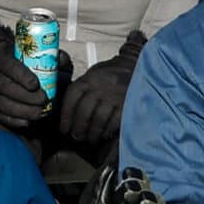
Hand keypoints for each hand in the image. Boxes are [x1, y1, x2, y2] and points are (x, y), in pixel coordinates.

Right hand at [0, 26, 49, 128]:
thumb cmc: (18, 58)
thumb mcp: (30, 51)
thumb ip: (48, 55)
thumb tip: (62, 61)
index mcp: (1, 59)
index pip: (9, 66)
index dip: (22, 76)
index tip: (35, 84)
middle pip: (5, 87)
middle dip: (25, 96)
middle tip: (43, 100)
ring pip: (1, 103)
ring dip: (21, 111)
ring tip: (39, 113)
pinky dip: (13, 120)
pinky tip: (27, 122)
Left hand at [57, 30, 141, 145]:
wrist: (139, 64)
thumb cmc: (112, 74)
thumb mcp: (94, 75)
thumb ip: (82, 89)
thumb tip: (67, 112)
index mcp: (89, 78)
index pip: (71, 99)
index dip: (65, 117)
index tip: (64, 129)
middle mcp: (101, 85)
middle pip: (83, 111)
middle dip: (78, 128)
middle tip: (77, 137)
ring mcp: (115, 94)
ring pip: (98, 119)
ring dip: (92, 133)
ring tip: (90, 139)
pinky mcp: (128, 102)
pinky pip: (114, 121)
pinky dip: (108, 130)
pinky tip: (105, 135)